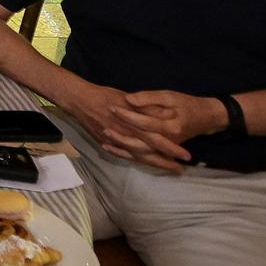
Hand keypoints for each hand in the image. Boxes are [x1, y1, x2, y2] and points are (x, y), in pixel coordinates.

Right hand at [68, 82, 193, 171]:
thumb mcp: (129, 98)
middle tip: (180, 169)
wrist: (80, 100)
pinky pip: (123, 155)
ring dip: (153, 163)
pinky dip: (134, 159)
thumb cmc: (106, 96)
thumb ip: (148, 109)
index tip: (186, 156)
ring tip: (167, 168)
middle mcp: (125, 136)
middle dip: (165, 162)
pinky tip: (143, 162)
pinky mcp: (106, 143)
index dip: (172, 149)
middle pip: (149, 154)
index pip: (157, 140)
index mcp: (132, 124)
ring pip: (137, 157)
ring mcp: (115, 142)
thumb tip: (168, 115)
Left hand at [110, 90, 224, 153]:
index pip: (144, 122)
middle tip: (103, 127)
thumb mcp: (170, 96)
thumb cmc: (187, 104)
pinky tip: (109, 148)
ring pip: (139, 153)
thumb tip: (129, 100)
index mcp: (170, 126)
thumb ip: (149, 98)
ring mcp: (163, 148)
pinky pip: (142, 156)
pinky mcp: (161, 150)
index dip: (127, 115)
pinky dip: (125, 154)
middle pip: (139, 143)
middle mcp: (166, 140)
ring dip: (120, 148)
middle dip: (119, 136)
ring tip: (103, 142)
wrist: (206, 118)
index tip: (112, 106)